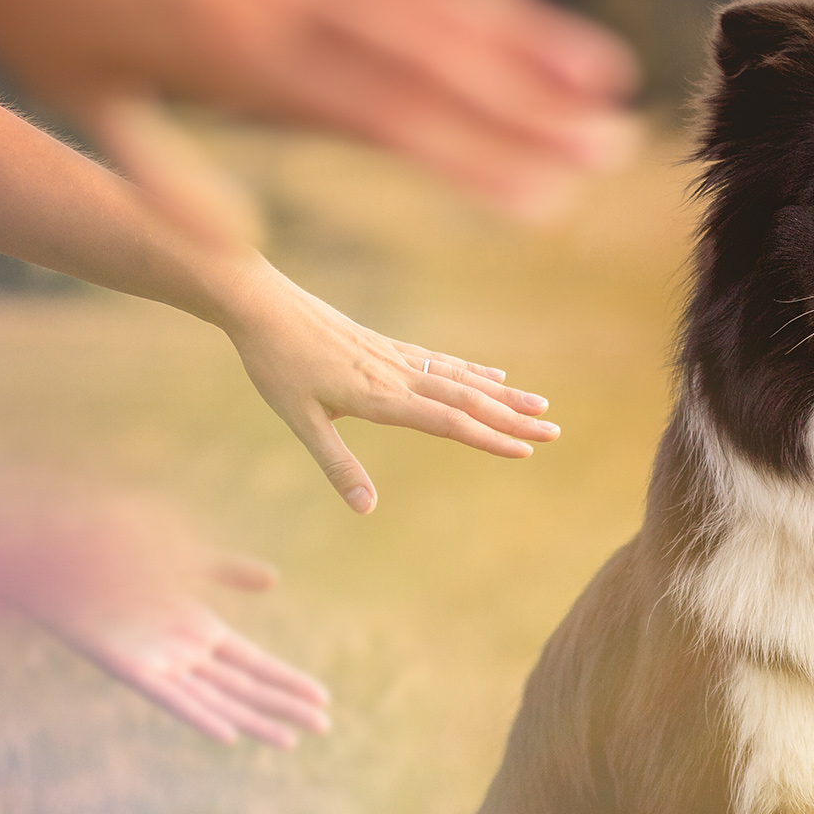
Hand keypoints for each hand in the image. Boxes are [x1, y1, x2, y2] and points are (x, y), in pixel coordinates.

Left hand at [0, 0, 637, 238]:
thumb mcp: (81, 90)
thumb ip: (165, 172)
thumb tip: (235, 250)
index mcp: (245, 65)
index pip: (386, 127)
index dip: (474, 164)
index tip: (545, 200)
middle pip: (435, 64)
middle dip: (532, 110)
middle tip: (611, 146)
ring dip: (527, 32)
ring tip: (605, 70)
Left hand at [23, 552, 330, 750]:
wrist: (60, 553)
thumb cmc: (114, 551)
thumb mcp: (184, 559)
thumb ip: (228, 572)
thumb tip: (274, 580)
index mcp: (198, 630)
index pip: (256, 665)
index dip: (289, 682)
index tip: (323, 700)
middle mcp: (182, 653)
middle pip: (245, 688)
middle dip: (285, 708)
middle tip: (325, 729)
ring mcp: (157, 662)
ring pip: (216, 701)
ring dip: (254, 722)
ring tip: (289, 744)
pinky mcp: (126, 668)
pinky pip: (169, 699)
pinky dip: (199, 717)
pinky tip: (227, 735)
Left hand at [208, 257, 557, 510]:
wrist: (260, 304)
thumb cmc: (276, 363)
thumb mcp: (300, 421)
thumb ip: (337, 465)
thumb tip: (366, 509)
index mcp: (382, 397)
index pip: (448, 422)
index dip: (489, 438)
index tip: (526, 451)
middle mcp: (399, 375)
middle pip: (468, 399)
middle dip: (512, 417)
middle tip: (553, 431)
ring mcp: (396, 357)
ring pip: (462, 378)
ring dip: (503, 393)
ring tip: (540, 404)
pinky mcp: (387, 345)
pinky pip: (441, 360)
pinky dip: (473, 370)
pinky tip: (494, 373)